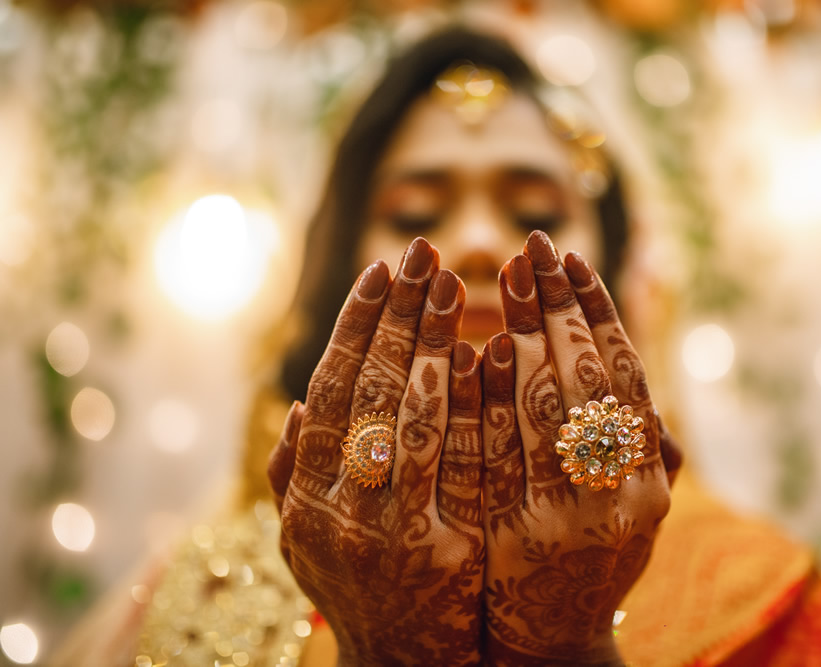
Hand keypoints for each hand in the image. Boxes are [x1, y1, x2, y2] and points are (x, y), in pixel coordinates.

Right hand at [267, 238, 485, 664]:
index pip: (330, 391)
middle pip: (368, 390)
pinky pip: (457, 461)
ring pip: (407, 415)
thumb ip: (294, 478)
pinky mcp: (442, 551)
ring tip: (453, 285)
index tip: (379, 270)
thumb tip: (295, 408)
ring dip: (429, 342)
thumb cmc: (362, 592)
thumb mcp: (308, 542)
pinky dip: (465, 404)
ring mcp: (386, 530)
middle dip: (397, 314)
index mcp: (304, 496)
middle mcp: (334, 509)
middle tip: (423, 253)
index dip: (354, 326)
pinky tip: (483, 354)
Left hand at [480, 231, 673, 665]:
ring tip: (503, 277)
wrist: (548, 648)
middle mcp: (619, 495)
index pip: (625, 376)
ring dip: (526, 333)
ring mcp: (568, 517)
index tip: (574, 259)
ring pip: (547, 405)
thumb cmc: (586, 566)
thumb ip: (645, 457)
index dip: (600, 313)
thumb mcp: (633, 515)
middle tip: (534, 246)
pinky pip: (499, 450)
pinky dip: (489, 397)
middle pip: (587, 378)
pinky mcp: (515, 538)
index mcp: (648, 479)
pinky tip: (474, 350)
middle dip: (559, 305)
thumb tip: (650, 398)